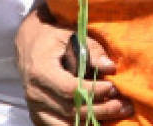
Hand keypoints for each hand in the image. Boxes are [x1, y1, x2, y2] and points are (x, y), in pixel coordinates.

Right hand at [16, 1, 132, 124]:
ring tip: (118, 112)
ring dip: (94, 121)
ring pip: (67, 124)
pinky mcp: (39, 115)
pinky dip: (81, 125)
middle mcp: (35, 93)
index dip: (93, 91)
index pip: (70, 89)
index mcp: (40, 71)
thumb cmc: (52, 36)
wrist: (28, 42)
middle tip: (123, 104)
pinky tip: (100, 119)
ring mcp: (35, 107)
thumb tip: (110, 67)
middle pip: (71, 110)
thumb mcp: (71, 35)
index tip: (113, 87)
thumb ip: (91, 50)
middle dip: (101, 109)